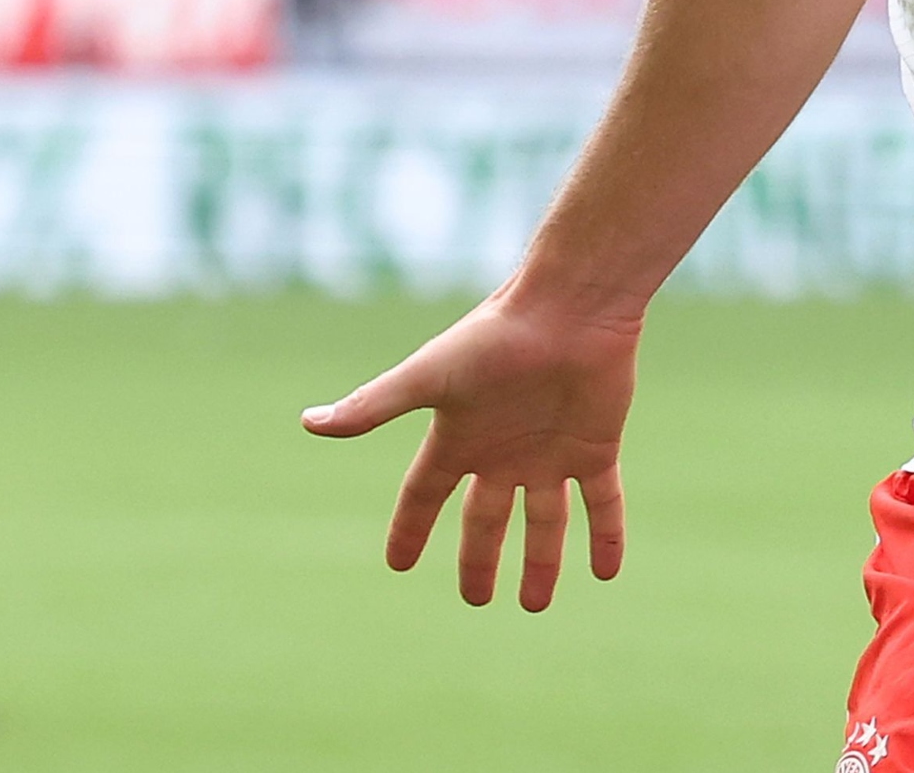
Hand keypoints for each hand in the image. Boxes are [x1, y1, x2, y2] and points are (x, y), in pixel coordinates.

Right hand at [302, 291, 635, 610]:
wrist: (568, 308)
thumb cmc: (494, 338)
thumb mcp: (428, 378)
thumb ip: (374, 405)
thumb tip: (308, 423)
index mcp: (460, 437)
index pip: (425, 494)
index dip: (410, 528)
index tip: (397, 565)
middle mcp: (503, 451)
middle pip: (485, 518)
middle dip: (479, 559)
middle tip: (476, 599)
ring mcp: (550, 452)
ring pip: (545, 521)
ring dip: (541, 562)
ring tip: (534, 605)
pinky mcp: (595, 448)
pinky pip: (602, 503)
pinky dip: (605, 537)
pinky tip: (606, 573)